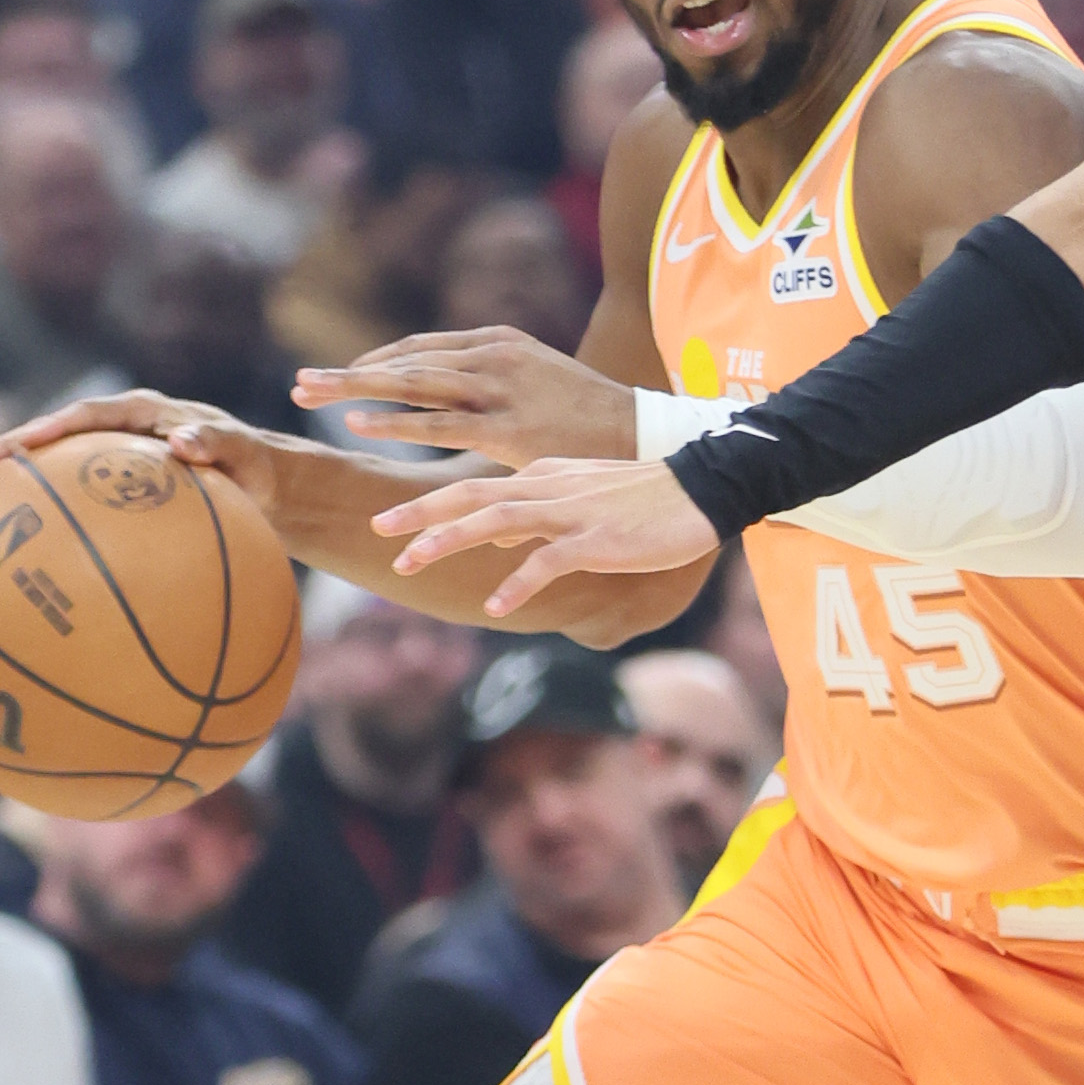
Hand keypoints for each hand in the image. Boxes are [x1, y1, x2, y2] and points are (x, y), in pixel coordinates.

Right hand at [0, 392, 303, 526]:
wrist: (269, 487)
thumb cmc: (258, 468)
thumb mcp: (246, 455)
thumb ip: (217, 444)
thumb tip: (181, 442)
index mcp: (142, 413)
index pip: (81, 417)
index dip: (43, 431)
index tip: (11, 448)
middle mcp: (120, 432)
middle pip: (54, 439)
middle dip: (8, 453)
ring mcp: (115, 462)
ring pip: (60, 471)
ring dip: (23, 488)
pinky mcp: (120, 492)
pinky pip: (82, 504)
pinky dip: (58, 522)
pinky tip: (33, 556)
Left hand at [293, 329, 640, 468]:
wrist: (645, 434)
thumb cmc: (594, 420)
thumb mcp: (541, 388)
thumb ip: (498, 392)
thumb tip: (470, 410)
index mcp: (499, 344)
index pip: (423, 350)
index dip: (377, 364)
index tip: (342, 380)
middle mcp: (494, 357)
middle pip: (406, 361)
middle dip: (350, 374)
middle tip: (301, 382)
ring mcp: (500, 390)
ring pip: (412, 386)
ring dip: (355, 392)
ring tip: (308, 396)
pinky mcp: (508, 428)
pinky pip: (440, 424)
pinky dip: (394, 423)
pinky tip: (356, 425)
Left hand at [374, 457, 721, 612]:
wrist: (705, 487)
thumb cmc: (647, 499)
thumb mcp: (582, 501)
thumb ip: (536, 519)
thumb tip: (497, 542)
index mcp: (542, 477)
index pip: (476, 489)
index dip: (429, 505)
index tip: (389, 521)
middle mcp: (546, 487)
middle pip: (470, 496)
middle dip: (420, 513)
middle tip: (377, 529)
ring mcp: (570, 512)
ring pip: (496, 520)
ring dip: (448, 539)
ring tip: (410, 561)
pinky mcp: (597, 538)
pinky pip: (548, 561)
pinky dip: (518, 582)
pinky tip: (496, 607)